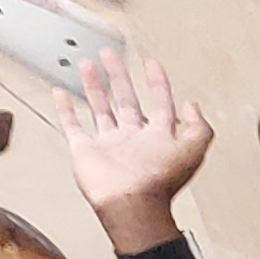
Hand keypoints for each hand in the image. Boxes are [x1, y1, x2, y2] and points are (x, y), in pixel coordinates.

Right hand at [48, 47, 211, 246]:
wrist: (131, 203)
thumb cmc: (160, 181)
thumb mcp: (193, 150)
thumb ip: (199, 127)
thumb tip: (192, 105)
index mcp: (158, 137)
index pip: (159, 103)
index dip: (157, 83)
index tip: (151, 63)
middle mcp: (133, 139)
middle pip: (125, 100)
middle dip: (119, 77)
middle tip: (111, 55)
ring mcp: (108, 144)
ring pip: (100, 108)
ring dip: (94, 86)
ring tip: (88, 64)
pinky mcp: (85, 151)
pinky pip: (73, 126)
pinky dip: (65, 109)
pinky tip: (61, 93)